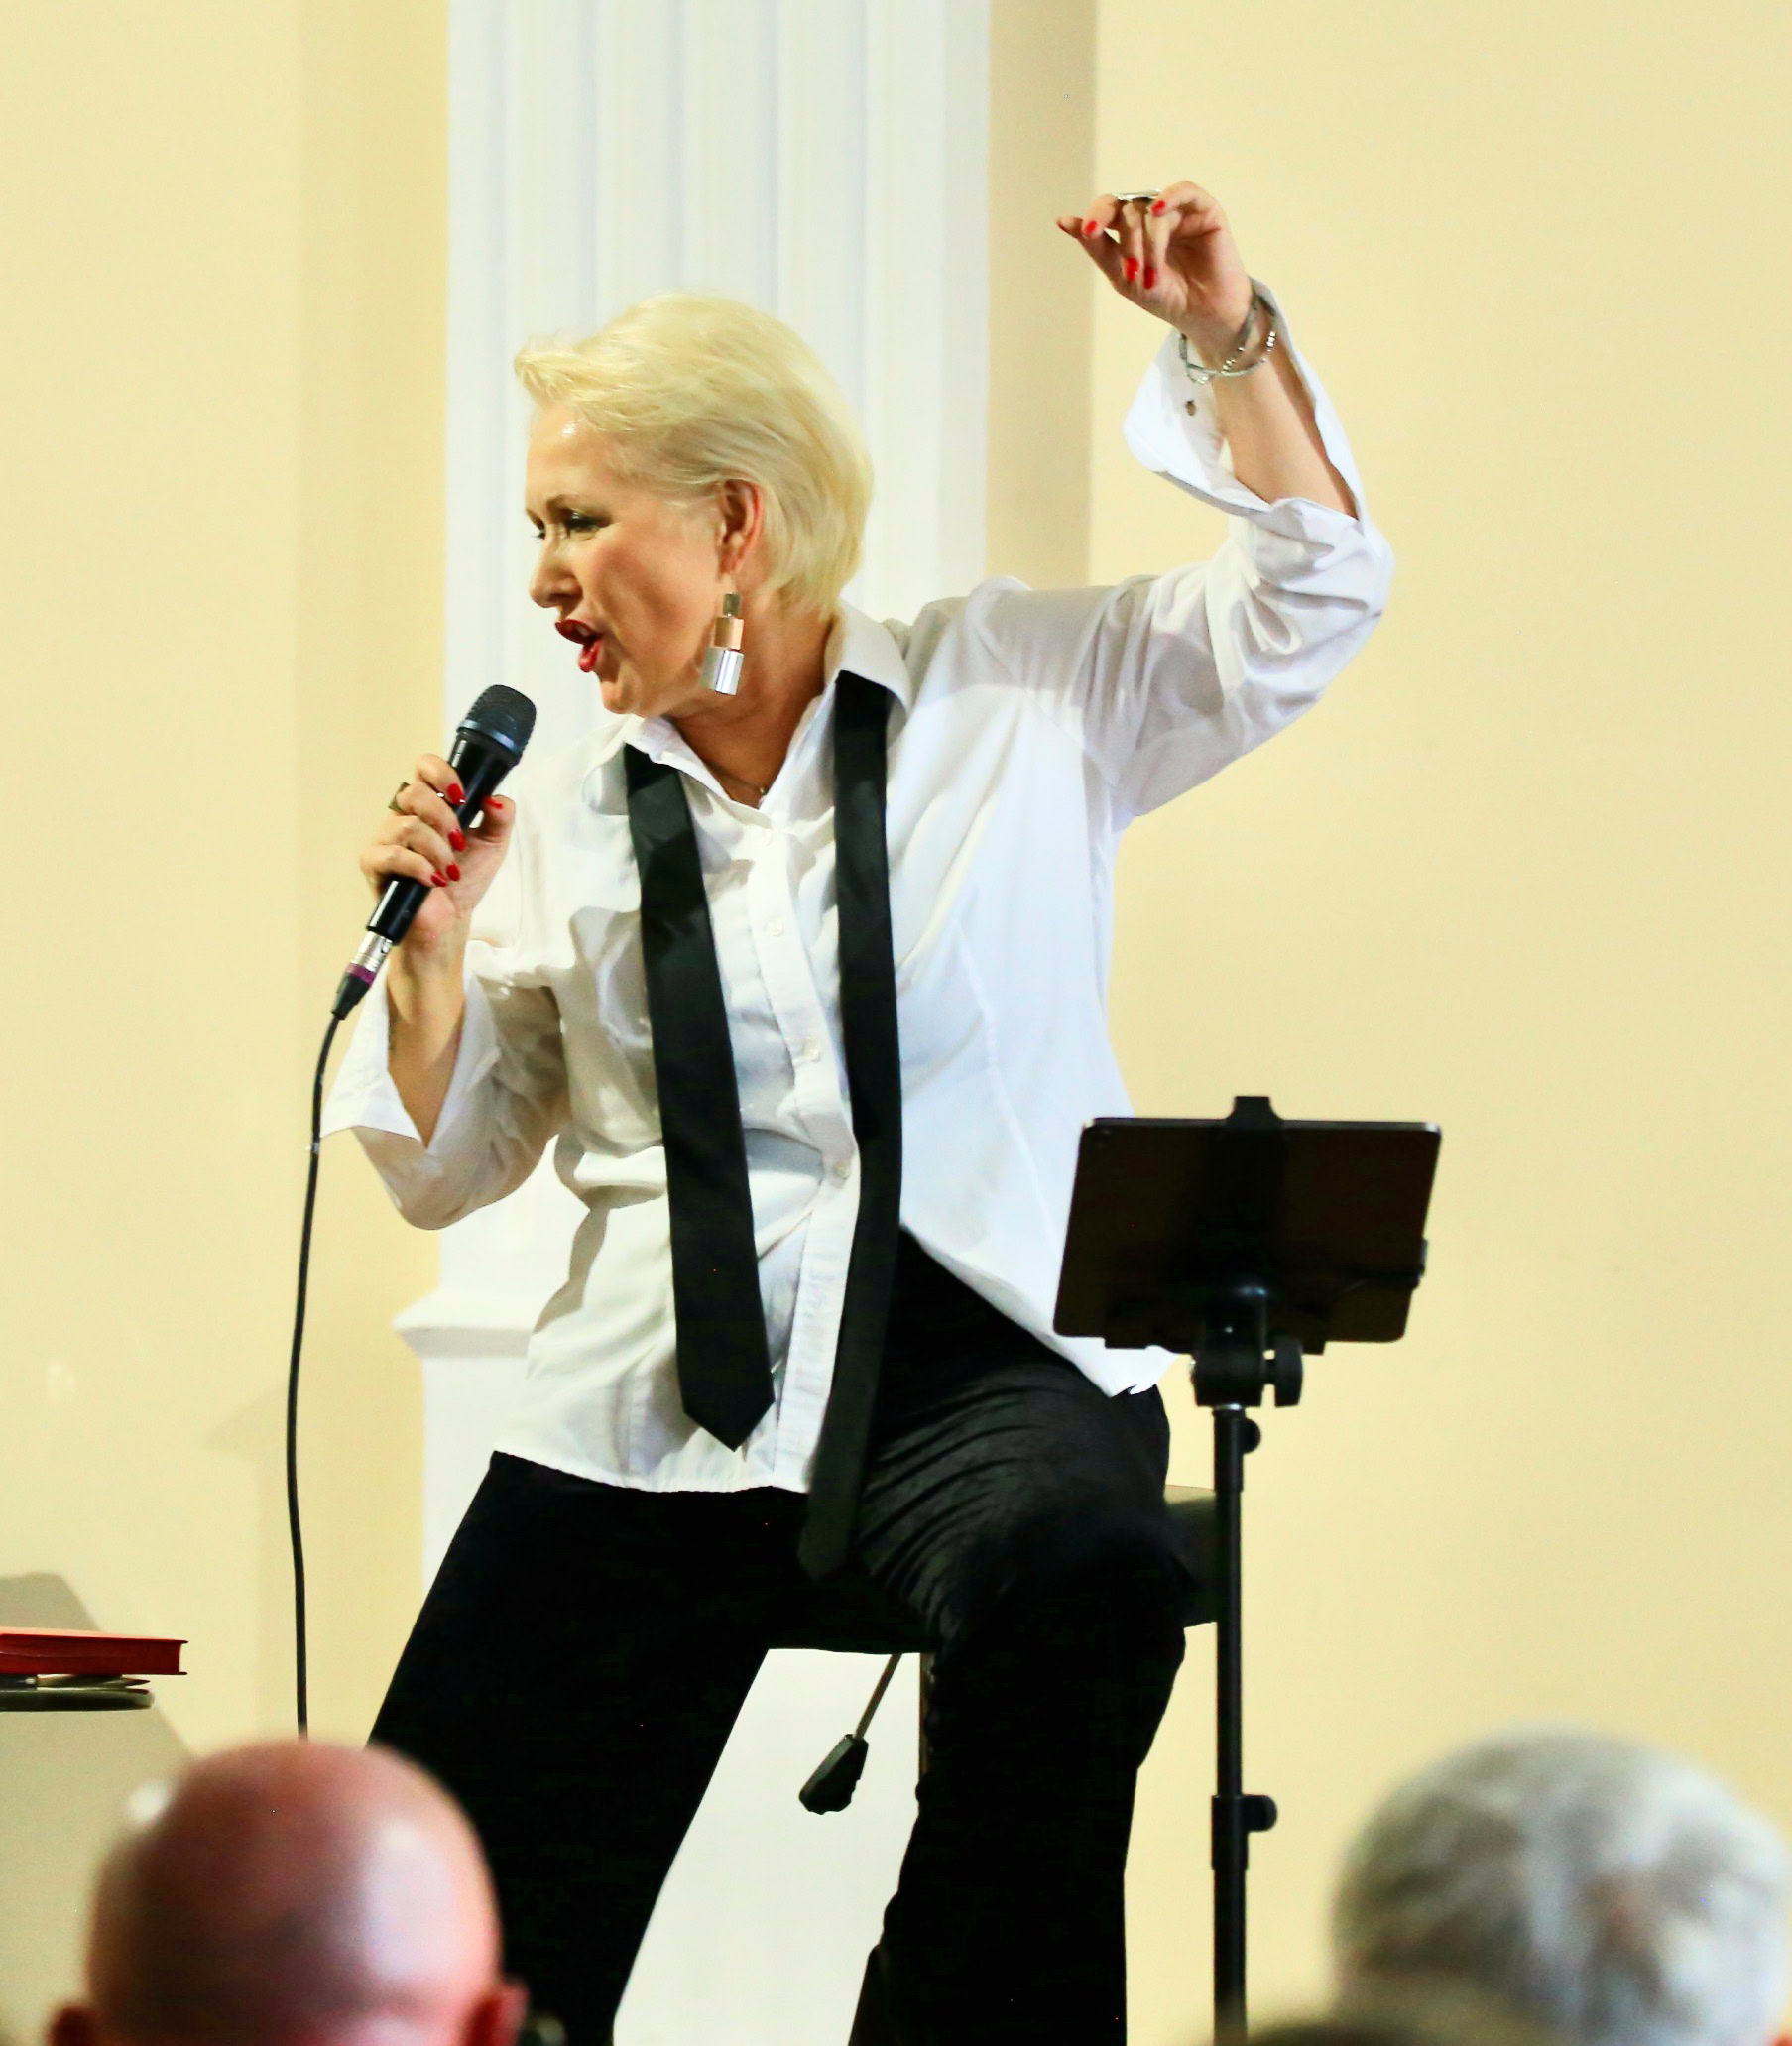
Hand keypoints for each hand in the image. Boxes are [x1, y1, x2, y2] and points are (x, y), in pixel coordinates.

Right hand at [358, 751, 515, 965]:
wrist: (450, 918)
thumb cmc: (465, 878)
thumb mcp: (493, 844)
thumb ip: (501, 817)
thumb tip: (495, 798)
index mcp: (429, 804)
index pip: (424, 767)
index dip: (442, 774)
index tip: (462, 798)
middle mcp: (403, 814)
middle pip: (415, 793)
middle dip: (445, 819)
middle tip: (460, 843)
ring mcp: (385, 837)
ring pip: (407, 826)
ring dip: (437, 850)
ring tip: (450, 871)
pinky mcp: (374, 863)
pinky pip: (392, 854)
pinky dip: (419, 867)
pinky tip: (433, 880)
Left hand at [1056, 180, 1254, 364]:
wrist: (1202, 315)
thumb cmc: (1165, 296)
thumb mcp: (1122, 276)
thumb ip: (1097, 247)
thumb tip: (1063, 221)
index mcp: (1132, 227)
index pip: (1108, 208)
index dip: (1095, 216)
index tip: (1087, 232)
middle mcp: (1153, 214)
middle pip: (1128, 210)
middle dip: (1127, 241)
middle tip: (1132, 273)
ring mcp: (1179, 210)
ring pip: (1152, 209)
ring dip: (1149, 243)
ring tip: (1153, 276)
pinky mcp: (1205, 210)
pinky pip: (1184, 191)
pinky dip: (1170, 197)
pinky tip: (1159, 209)